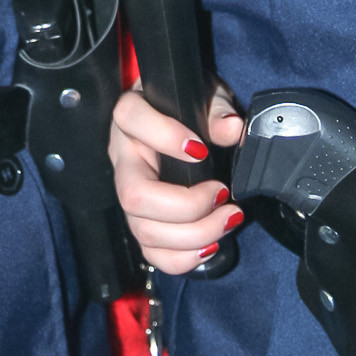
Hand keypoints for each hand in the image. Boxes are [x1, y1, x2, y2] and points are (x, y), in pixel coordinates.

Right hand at [110, 81, 245, 273]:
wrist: (181, 126)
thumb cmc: (188, 106)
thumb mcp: (205, 97)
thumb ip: (218, 110)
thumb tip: (232, 129)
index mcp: (131, 118)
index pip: (130, 120)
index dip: (165, 137)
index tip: (201, 150)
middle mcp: (123, 159)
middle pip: (134, 195)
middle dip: (186, 206)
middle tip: (222, 194)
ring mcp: (129, 196)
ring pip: (145, 231)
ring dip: (194, 235)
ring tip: (228, 218)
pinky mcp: (142, 224)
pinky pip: (152, 255)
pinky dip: (184, 258)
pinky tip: (211, 243)